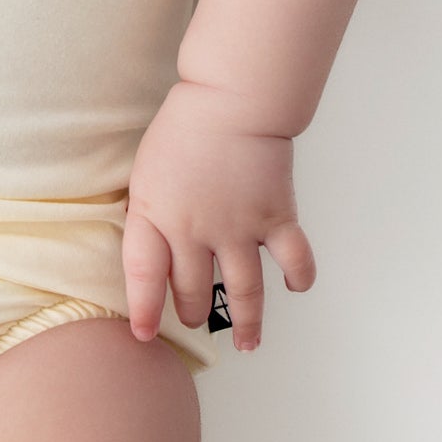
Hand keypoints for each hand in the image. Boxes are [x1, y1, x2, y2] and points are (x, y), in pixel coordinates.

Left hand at [123, 80, 316, 352]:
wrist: (231, 99)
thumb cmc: (184, 125)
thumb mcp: (146, 170)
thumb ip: (149, 212)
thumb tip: (153, 247)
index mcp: (156, 215)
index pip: (144, 277)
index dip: (143, 310)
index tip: (142, 334)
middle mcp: (195, 232)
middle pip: (192, 289)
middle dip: (191, 311)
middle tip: (193, 318)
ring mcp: (238, 229)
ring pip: (243, 293)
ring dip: (247, 322)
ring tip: (247, 343)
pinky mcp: (275, 218)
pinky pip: (293, 261)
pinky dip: (300, 278)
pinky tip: (295, 287)